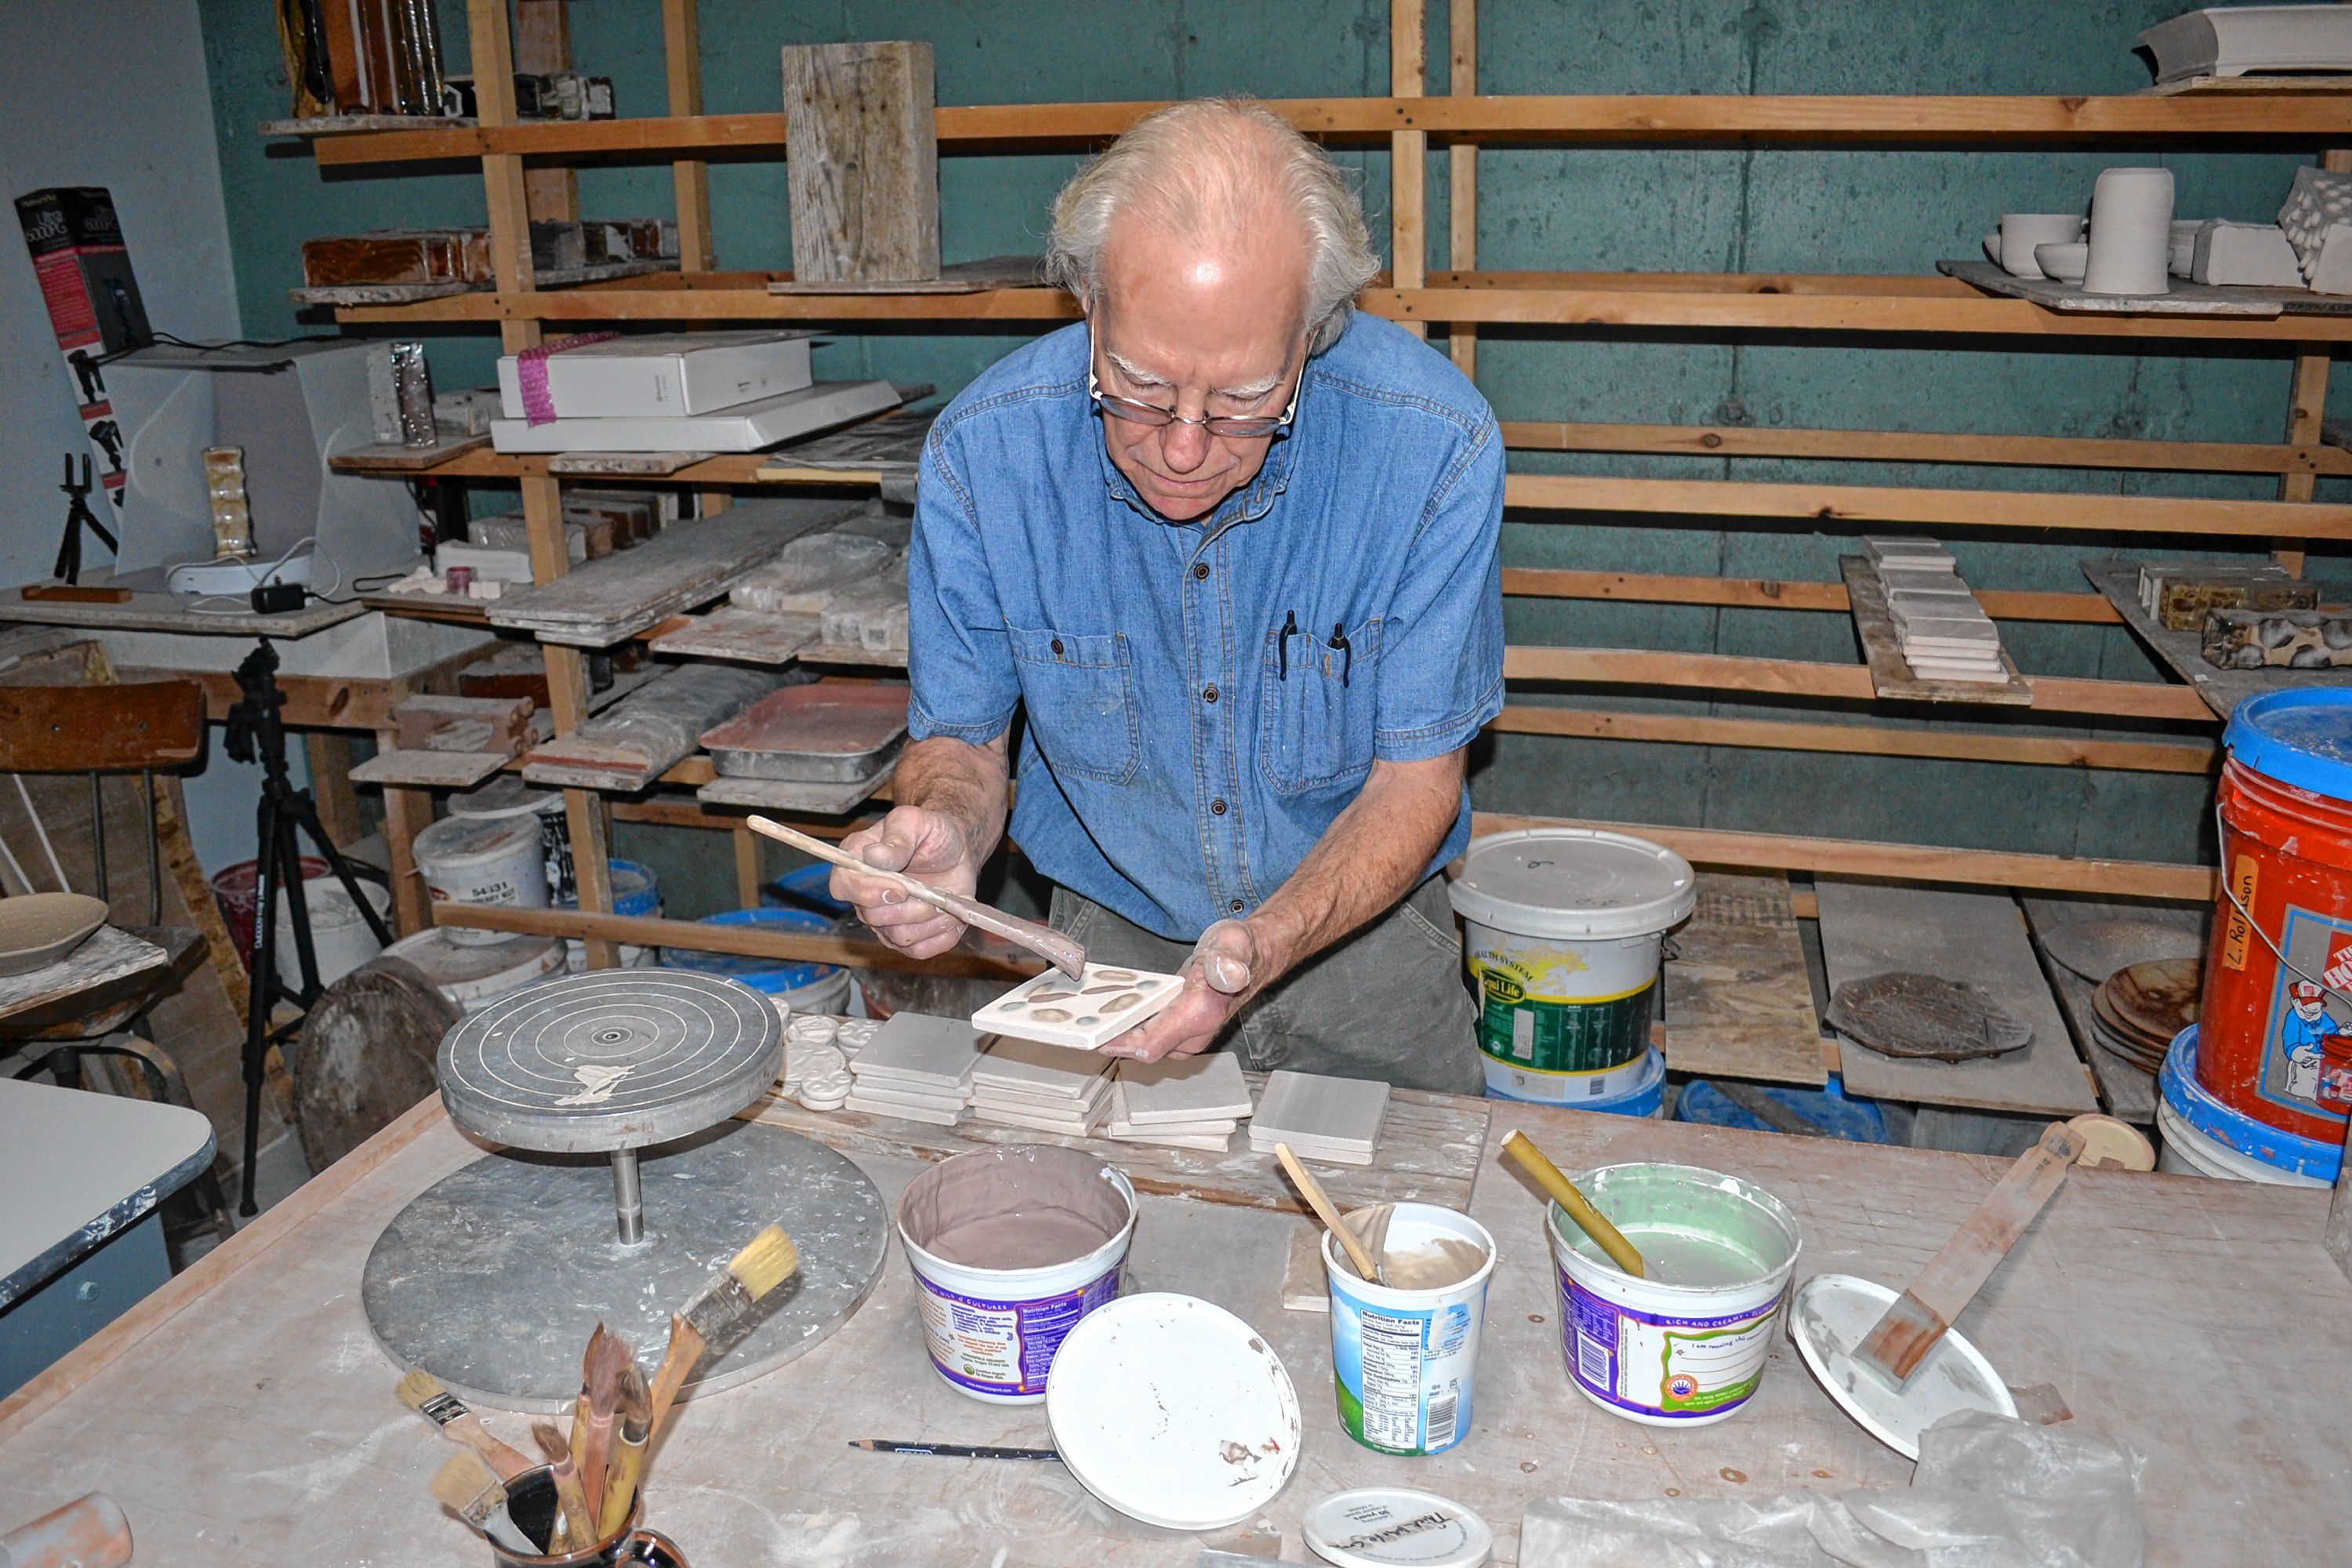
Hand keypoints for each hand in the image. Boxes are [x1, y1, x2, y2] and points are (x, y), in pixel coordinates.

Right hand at [829, 805, 979, 960]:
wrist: (956, 850)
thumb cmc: (931, 833)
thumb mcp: (915, 821)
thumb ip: (897, 837)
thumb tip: (876, 856)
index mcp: (857, 862)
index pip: (843, 886)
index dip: (867, 892)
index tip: (900, 887)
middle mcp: (865, 895)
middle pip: (872, 916)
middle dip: (908, 908)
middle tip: (933, 894)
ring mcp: (885, 920)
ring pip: (898, 936)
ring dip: (928, 922)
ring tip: (946, 902)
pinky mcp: (909, 937)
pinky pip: (919, 951)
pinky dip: (941, 936)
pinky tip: (952, 917)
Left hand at [1100, 919, 1264, 1063]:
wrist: (1250, 956)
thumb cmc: (1239, 951)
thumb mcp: (1233, 945)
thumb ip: (1228, 962)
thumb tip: (1227, 975)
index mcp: (1199, 1016)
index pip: (1151, 1046)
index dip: (1119, 1046)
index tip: (1091, 1039)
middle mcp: (1191, 1034)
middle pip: (1140, 1049)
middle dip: (1110, 1037)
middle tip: (1079, 1019)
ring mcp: (1183, 1035)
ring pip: (1141, 1043)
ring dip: (1115, 1031)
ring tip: (1087, 1012)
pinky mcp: (1176, 1029)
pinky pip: (1145, 1034)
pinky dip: (1126, 1024)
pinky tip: (1109, 1008)